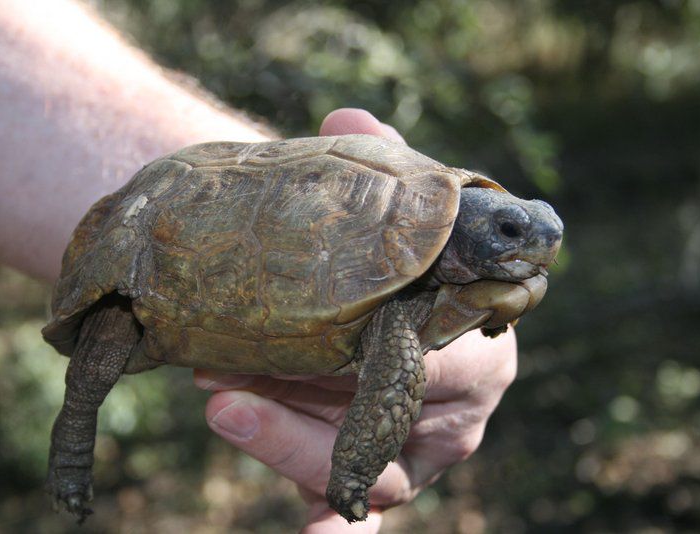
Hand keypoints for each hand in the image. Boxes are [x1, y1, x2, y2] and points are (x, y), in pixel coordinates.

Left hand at [193, 109, 517, 532]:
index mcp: (480, 338)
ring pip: (366, 466)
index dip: (378, 344)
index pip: (438, 352)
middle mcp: (463, 403)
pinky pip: (362, 513)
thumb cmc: (396, 264)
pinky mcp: (381, 474)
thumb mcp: (395, 218)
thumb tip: (345, 115)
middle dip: (307, 398)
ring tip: (219, 400)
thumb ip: (385, 169)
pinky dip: (337, 531)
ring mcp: (421, 448)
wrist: (380, 309)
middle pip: (390, 415)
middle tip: (225, 376)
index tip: (326, 325)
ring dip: (287, 442)